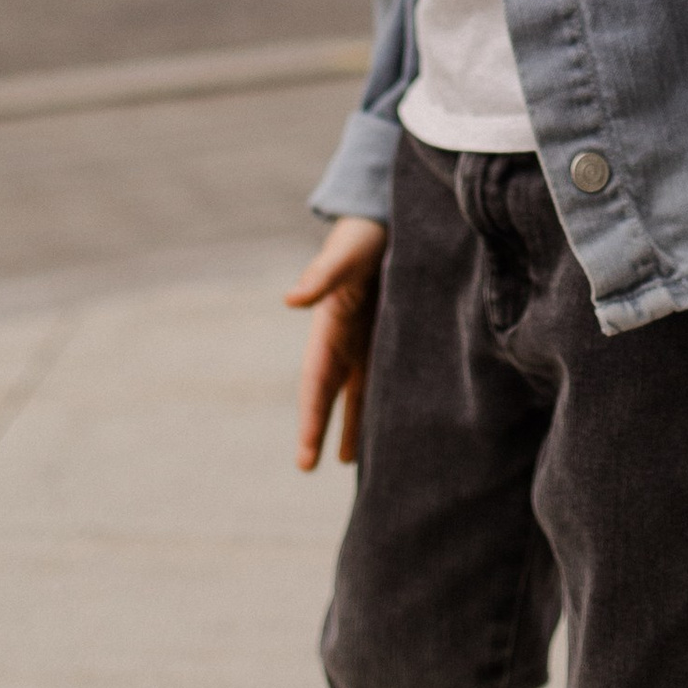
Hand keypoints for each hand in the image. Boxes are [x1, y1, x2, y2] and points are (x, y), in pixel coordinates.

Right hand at [286, 216, 386, 469]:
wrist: (389, 219)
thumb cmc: (362, 236)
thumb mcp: (344, 255)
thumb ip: (322, 276)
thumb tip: (290, 300)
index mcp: (329, 329)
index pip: (316, 385)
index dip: (310, 421)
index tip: (305, 458)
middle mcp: (346, 341)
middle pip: (332, 395)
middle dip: (322, 430)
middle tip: (309, 468)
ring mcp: (370, 341)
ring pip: (361, 393)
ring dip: (357, 425)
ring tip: (356, 464)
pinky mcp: (395, 336)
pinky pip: (389, 378)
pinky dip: (387, 404)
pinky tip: (397, 427)